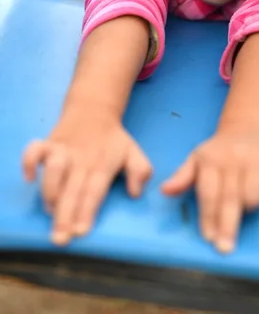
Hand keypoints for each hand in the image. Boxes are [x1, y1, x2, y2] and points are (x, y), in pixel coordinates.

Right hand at [22, 110, 151, 245]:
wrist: (94, 109)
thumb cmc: (113, 139)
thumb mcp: (133, 152)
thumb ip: (140, 172)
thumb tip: (136, 192)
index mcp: (103, 165)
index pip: (94, 192)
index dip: (87, 212)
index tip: (80, 232)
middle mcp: (82, 160)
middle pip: (72, 189)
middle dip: (65, 215)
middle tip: (60, 238)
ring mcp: (64, 150)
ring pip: (54, 168)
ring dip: (49, 190)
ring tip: (50, 210)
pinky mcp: (49, 142)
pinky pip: (34, 150)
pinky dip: (28, 161)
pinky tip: (29, 177)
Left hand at [161, 131, 258, 252]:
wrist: (246, 129)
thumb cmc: (218, 151)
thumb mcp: (196, 159)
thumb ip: (182, 177)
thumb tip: (165, 190)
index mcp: (211, 159)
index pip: (209, 193)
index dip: (208, 216)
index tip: (208, 237)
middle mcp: (233, 158)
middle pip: (230, 198)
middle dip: (227, 226)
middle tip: (224, 248)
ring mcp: (254, 160)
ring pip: (253, 197)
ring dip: (247, 210)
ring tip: (242, 207)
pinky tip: (258, 193)